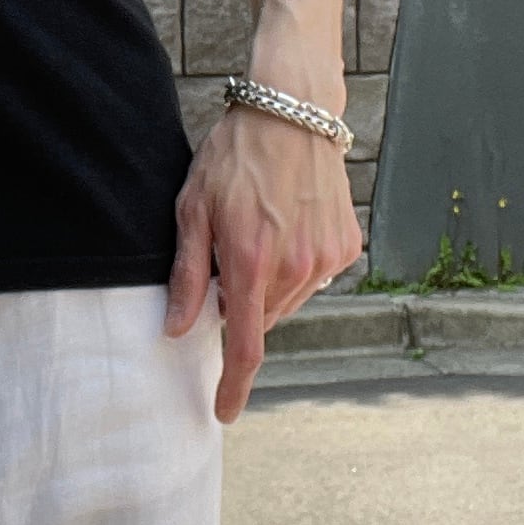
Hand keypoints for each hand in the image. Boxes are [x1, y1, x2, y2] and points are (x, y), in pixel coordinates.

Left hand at [166, 102, 363, 423]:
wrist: (291, 112)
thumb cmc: (234, 156)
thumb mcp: (193, 208)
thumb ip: (188, 274)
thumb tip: (178, 328)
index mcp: (251, 262)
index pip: (244, 346)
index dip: (233, 386)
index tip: (224, 412)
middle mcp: (295, 268)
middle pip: (261, 320)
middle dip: (240, 307)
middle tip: (226, 259)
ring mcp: (325, 258)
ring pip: (288, 301)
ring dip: (268, 287)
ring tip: (257, 232)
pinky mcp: (346, 246)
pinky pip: (314, 277)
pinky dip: (295, 267)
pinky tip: (285, 226)